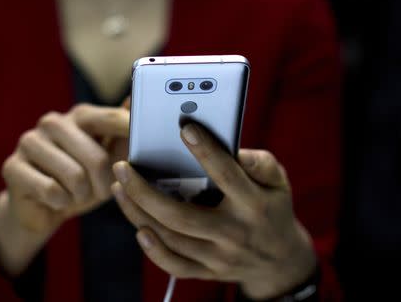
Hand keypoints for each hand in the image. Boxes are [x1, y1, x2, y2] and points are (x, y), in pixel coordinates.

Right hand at [0, 103, 129, 274]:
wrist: (42, 210)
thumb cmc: (83, 182)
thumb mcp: (110, 161)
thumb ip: (123, 135)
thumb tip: (134, 99)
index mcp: (80, 115)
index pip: (112, 118)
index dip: (131, 135)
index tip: (148, 148)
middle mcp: (53, 122)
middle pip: (97, 158)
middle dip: (104, 184)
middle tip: (99, 192)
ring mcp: (29, 142)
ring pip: (75, 177)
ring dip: (82, 196)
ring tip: (76, 195)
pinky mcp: (12, 166)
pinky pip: (51, 191)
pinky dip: (61, 203)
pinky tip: (55, 200)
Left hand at [111, 123, 316, 299]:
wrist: (281, 262)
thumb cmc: (273, 208)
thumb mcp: (278, 181)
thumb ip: (259, 162)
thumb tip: (232, 147)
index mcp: (253, 205)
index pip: (227, 175)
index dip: (206, 151)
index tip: (185, 128)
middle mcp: (234, 233)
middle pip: (181, 216)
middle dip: (144, 191)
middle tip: (122, 167)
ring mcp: (219, 257)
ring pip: (171, 239)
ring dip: (139, 213)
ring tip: (119, 187)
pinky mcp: (208, 272)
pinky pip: (174, 265)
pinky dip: (153, 250)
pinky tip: (138, 228)